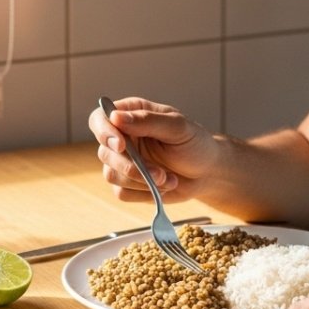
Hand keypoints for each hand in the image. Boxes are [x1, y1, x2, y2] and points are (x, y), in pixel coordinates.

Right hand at [88, 97, 218, 202]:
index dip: (104, 132)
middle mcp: (122, 137)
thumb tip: (115, 117)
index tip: (121, 145)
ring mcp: (123, 161)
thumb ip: (147, 121)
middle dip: (132, 166)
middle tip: (159, 173)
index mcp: (131, 115)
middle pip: (104, 152)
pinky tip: (164, 186)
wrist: (208, 172)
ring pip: (112, 175)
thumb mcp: (178, 127)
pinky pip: (122, 192)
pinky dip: (144, 193)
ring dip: (142, 181)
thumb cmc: (195, 143)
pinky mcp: (128, 184)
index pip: (100, 118)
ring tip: (168, 178)